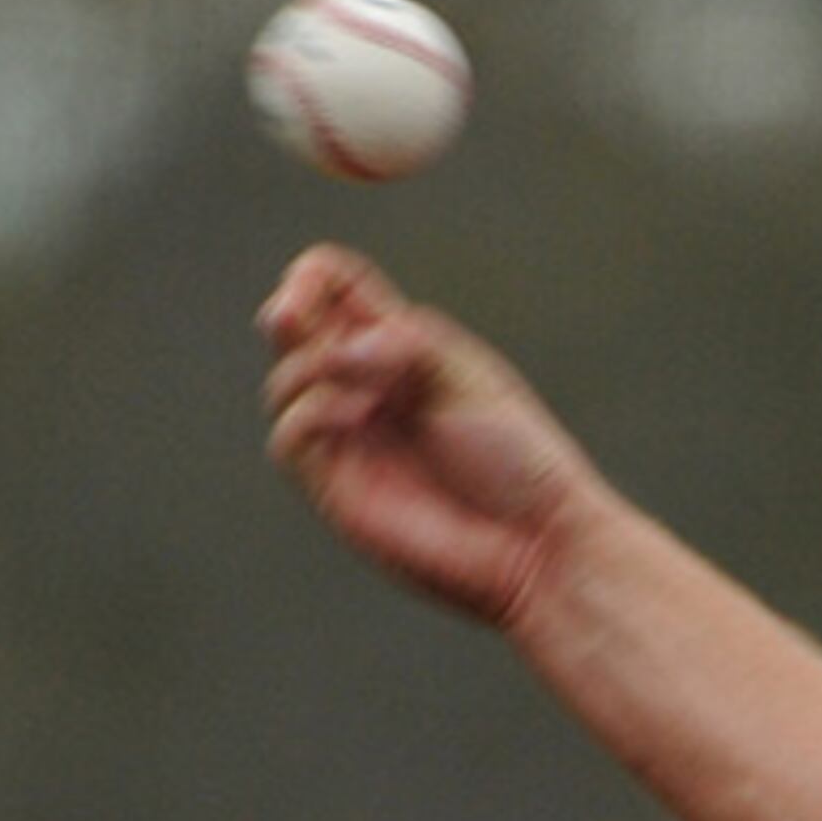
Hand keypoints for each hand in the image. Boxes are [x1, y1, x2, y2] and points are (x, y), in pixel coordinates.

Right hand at [258, 244, 599, 629]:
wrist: (534, 542)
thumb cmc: (518, 459)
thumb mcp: (467, 378)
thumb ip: (403, 344)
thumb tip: (337, 350)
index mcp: (405, 348)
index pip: (335, 289)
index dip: (312, 278)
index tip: (312, 286)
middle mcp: (368, 386)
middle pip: (297, 329)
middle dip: (288, 312)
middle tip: (290, 316)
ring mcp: (349, 435)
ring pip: (286, 381)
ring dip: (312, 368)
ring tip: (367, 393)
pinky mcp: (336, 485)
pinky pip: (290, 438)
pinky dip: (313, 413)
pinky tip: (356, 415)